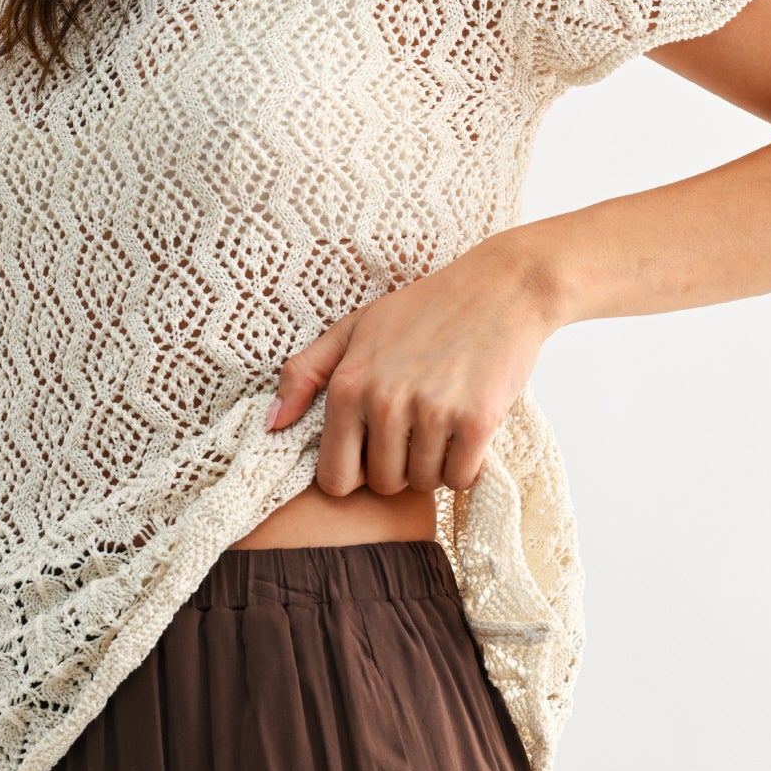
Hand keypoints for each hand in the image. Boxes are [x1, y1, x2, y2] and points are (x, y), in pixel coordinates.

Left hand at [263, 235, 558, 496]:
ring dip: (435, 465)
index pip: (335, 478)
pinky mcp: (477, 419)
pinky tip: (468, 431)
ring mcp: (431, 411)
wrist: (500, 288)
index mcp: (348, 385)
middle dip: (400, 467)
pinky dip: (467, 465)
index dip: (357, 471)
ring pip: (423, 483)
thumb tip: (270, 426)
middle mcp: (384, 401)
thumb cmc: (425, 308)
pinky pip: (461, 477)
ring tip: (443, 425)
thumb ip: (305, 373)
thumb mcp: (355, 328)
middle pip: (383, 483)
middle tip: (417, 430)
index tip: (376, 448)